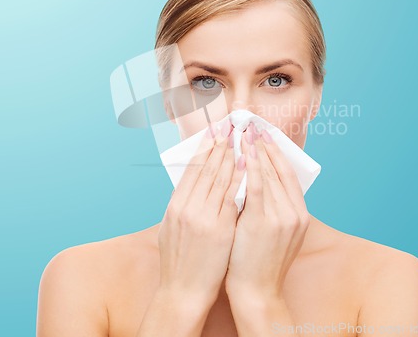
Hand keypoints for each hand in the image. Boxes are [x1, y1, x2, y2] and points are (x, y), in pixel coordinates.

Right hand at [157, 119, 245, 307]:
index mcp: (174, 206)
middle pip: (206, 169)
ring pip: (219, 179)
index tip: (213, 132)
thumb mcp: (171, 227)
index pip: (191, 169)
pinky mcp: (219, 230)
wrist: (182, 291)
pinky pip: (232, 197)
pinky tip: (246, 164)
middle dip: (218, 145)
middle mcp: (187, 208)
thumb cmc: (178, 260)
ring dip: (230, 156)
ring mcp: (203, 218)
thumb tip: (192, 182)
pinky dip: (239, 179)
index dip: (204, 148)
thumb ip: (182, 203)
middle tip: (228, 126)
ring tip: (238, 138)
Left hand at [225, 123, 310, 301]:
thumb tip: (261, 182)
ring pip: (268, 174)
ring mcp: (281, 217)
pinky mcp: (263, 222)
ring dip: (255, 149)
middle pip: (279, 169)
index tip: (266, 135)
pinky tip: (243, 151)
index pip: (288, 174)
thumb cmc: (260, 262)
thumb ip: (274, 208)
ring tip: (245, 131)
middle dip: (265, 145)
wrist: (257, 292)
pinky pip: (256, 186)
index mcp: (299, 214)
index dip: (277, 152)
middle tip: (254, 124)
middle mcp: (294, 212)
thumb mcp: (277, 233)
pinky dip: (251, 166)